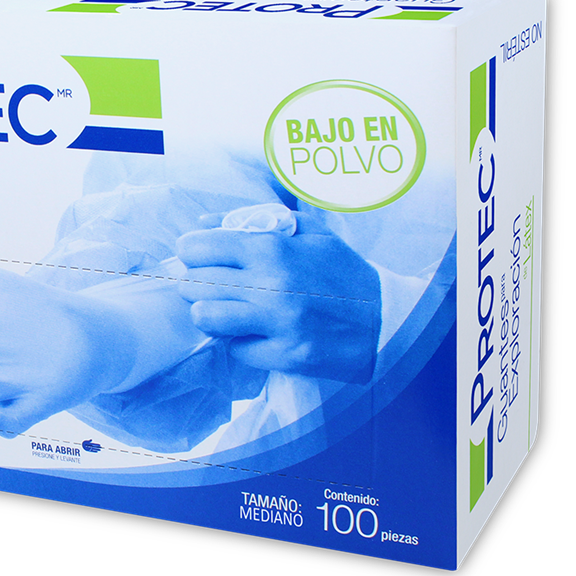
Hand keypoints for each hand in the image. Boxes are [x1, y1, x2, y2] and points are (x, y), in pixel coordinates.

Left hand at [175, 213, 380, 382]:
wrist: (386, 320)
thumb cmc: (342, 274)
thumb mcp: (309, 233)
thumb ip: (254, 221)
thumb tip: (205, 221)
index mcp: (274, 249)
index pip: (201, 248)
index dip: (190, 252)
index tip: (194, 257)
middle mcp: (271, 285)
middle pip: (196, 283)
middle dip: (194, 283)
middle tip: (208, 285)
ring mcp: (277, 323)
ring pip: (206, 317)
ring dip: (208, 314)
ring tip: (223, 310)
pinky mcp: (285, 355)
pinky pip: (235, 349)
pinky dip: (239, 342)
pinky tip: (254, 333)